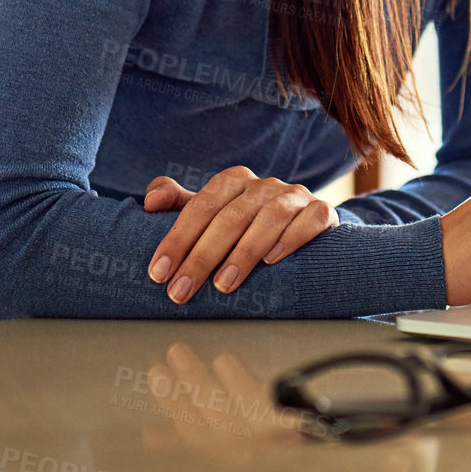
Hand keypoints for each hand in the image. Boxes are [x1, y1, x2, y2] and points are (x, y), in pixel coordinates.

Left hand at [142, 167, 337, 303]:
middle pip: (230, 217)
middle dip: (202, 257)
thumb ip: (180, 204)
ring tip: (223, 285)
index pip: (200, 206)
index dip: (178, 239)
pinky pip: (310, 220)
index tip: (158, 273)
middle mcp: (264, 185)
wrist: (303, 221)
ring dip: (243, 253)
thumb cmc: (247, 222)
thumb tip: (149, 201)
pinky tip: (272, 260)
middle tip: (181, 291)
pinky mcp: (321, 211)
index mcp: (234, 180)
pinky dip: (291, 238)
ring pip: (269, 218)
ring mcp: (295, 197)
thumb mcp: (213, 212)